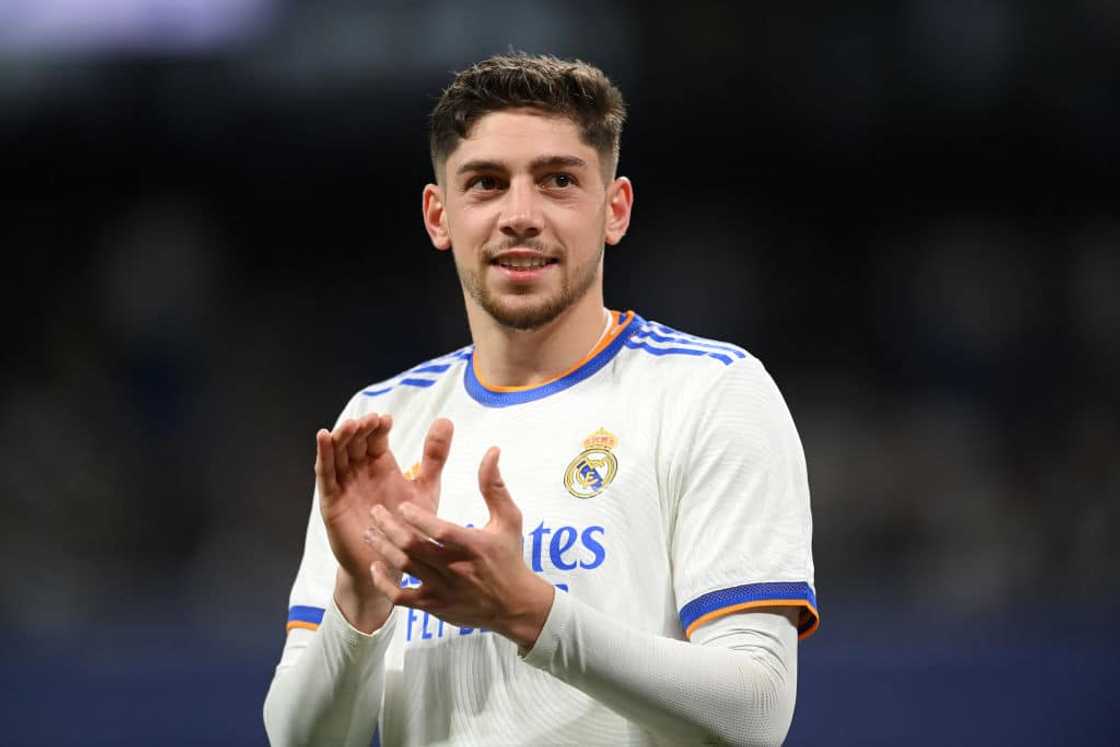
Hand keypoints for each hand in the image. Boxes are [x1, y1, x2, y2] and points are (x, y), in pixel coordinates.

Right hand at [314, 414, 452, 629]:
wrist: (392, 564)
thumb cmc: (410, 527)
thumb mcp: (425, 488)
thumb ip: (434, 457)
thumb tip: (446, 420)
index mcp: (382, 466)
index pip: (377, 439)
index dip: (379, 428)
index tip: (386, 420)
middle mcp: (361, 471)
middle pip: (356, 442)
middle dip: (360, 429)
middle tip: (368, 420)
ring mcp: (344, 484)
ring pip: (339, 453)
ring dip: (341, 437)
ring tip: (350, 425)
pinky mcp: (331, 500)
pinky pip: (325, 474)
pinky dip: (323, 455)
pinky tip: (324, 437)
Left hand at [367, 447, 554, 650]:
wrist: (515, 606)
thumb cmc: (509, 557)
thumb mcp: (508, 519)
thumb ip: (494, 485)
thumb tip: (491, 450)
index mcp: (473, 546)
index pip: (440, 531)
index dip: (417, 517)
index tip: (401, 504)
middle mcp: (455, 569)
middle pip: (413, 547)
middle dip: (389, 528)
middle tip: (375, 512)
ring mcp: (443, 590)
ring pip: (404, 568)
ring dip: (383, 548)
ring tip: (369, 532)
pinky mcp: (434, 607)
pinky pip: (401, 597)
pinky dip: (385, 582)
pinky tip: (376, 566)